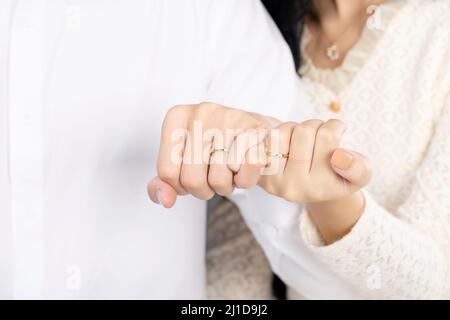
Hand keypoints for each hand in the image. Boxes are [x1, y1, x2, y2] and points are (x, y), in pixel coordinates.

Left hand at [147, 102, 275, 207]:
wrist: (257, 136)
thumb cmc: (216, 149)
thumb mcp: (184, 161)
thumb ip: (167, 183)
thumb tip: (165, 200)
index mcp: (177, 116)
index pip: (167, 172)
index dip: (180, 186)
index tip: (193, 174)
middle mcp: (202, 112)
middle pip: (192, 180)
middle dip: (204, 190)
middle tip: (213, 176)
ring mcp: (230, 119)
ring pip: (219, 181)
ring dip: (226, 186)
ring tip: (230, 169)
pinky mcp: (256, 130)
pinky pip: (244, 177)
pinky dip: (245, 181)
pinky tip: (245, 166)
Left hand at [257, 119, 371, 202]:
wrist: (308, 184)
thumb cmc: (337, 173)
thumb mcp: (359, 174)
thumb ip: (358, 168)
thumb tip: (339, 157)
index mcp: (321, 188)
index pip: (327, 137)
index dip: (335, 127)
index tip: (338, 134)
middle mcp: (295, 188)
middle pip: (305, 131)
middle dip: (316, 125)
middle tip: (320, 135)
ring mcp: (272, 180)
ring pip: (284, 131)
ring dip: (296, 128)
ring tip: (304, 140)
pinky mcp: (258, 170)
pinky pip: (267, 137)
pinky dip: (280, 132)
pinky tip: (288, 143)